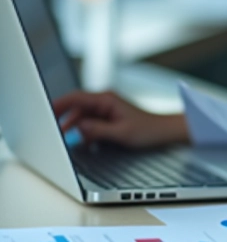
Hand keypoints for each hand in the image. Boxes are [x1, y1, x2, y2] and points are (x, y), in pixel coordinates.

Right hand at [52, 91, 188, 147]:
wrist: (165, 132)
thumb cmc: (149, 130)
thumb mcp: (122, 133)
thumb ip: (98, 130)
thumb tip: (79, 128)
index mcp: (107, 99)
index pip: (76, 98)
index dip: (59, 104)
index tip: (46, 112)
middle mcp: (105, 101)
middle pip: (76, 108)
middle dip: (65, 120)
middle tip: (54, 133)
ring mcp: (106, 109)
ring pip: (82, 117)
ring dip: (76, 129)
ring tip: (69, 142)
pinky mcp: (109, 118)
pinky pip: (91, 123)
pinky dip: (86, 133)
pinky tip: (86, 144)